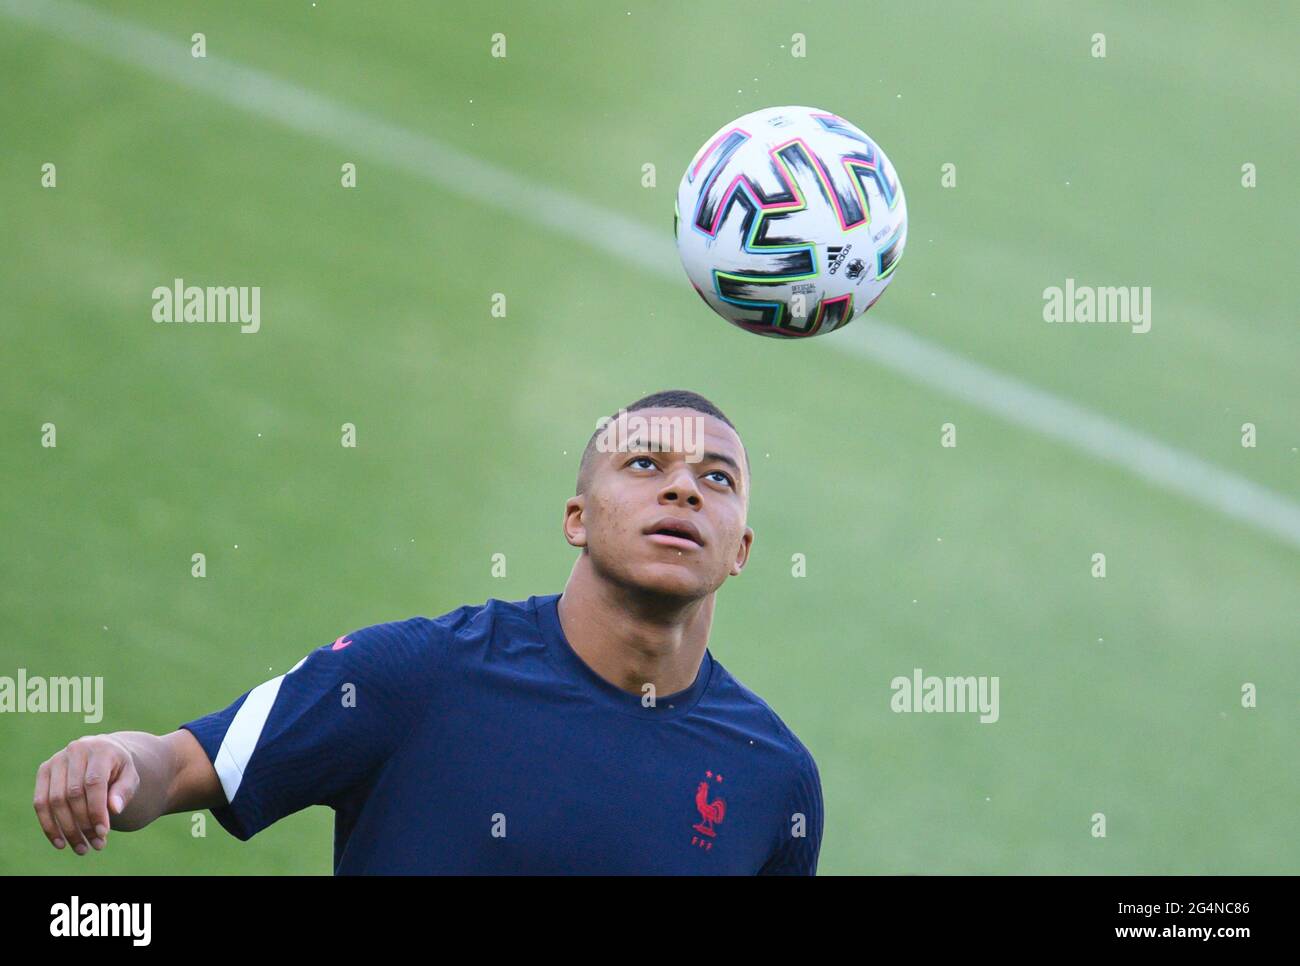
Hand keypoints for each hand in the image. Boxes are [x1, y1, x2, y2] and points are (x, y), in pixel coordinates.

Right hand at [34, 734, 138, 854]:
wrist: (103, 752)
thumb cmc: (118, 769)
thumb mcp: (130, 777)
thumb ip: (124, 791)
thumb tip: (114, 809)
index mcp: (100, 749)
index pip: (94, 783)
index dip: (97, 810)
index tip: (104, 833)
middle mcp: (75, 750)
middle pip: (73, 794)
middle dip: (83, 824)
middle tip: (96, 845)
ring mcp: (56, 760)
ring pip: (55, 800)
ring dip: (67, 829)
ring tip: (81, 848)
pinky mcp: (43, 770)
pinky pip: (40, 802)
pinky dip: (48, 825)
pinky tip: (60, 842)